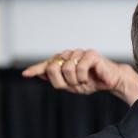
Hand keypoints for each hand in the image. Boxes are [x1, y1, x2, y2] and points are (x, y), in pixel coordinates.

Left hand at [22, 48, 137, 104]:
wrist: (112, 81)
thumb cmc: (93, 81)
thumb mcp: (73, 85)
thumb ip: (58, 80)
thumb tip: (40, 75)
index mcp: (64, 61)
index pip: (47, 65)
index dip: (36, 70)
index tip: (25, 74)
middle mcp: (69, 55)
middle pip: (53, 68)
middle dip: (62, 81)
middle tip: (73, 85)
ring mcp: (79, 53)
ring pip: (66, 69)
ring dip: (75, 81)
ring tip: (83, 81)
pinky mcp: (90, 54)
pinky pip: (79, 68)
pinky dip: (83, 77)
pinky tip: (88, 78)